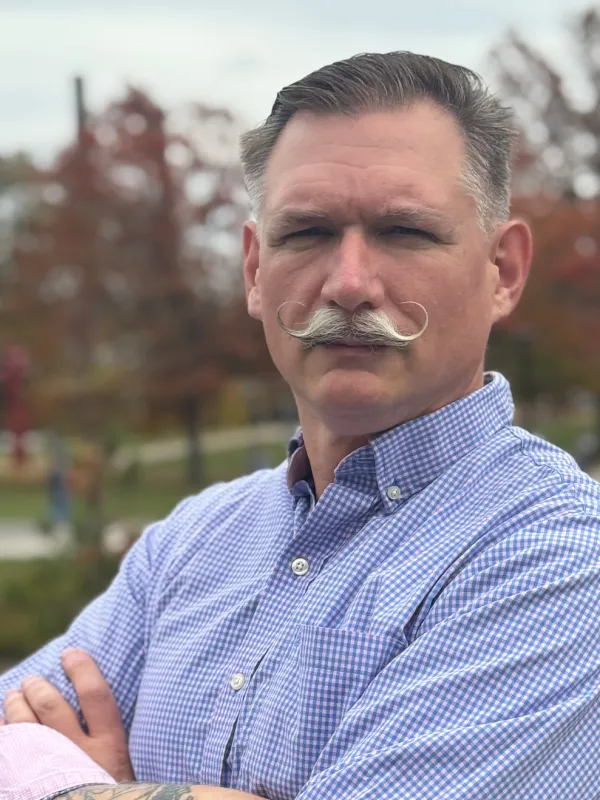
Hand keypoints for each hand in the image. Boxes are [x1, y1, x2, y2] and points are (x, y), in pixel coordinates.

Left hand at [2, 648, 134, 781]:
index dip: (82, 668)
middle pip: (51, 707)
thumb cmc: (113, 797)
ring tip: (13, 696)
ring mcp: (51, 772)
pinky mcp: (27, 786)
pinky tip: (1, 722)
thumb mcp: (124, 771)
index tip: (70, 653)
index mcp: (109, 748)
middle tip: (30, 680)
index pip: (95, 695)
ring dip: (15, 705)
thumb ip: (114, 743)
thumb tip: (102, 705)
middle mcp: (79, 756)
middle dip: (37, 687)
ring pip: (25, 728)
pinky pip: (7, 753)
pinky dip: (2, 732)